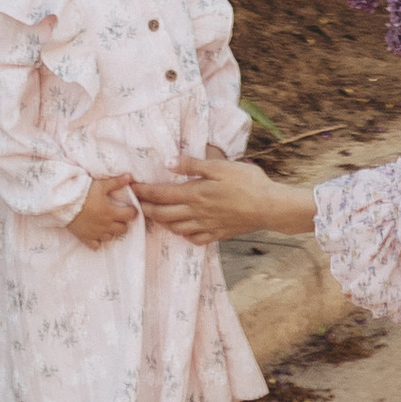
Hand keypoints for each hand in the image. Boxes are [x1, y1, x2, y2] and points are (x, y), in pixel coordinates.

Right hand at [66, 173, 139, 249]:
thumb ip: (116, 182)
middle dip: (123, 223)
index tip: (131, 209)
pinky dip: (98, 241)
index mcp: (111, 212)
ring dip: (112, 232)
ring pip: (111, 237)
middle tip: (119, 216)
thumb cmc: (84, 193)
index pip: (130, 215)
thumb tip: (130, 177)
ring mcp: (96, 233)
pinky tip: (97, 234)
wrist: (64, 204)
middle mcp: (106, 225)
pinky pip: (96, 245)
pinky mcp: (86, 238)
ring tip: (108, 224)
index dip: (133, 212)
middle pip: (123, 229)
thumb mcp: (101, 185)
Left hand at [132, 158, 318, 243]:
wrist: (269, 206)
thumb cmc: (246, 182)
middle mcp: (196, 213)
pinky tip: (182, 231)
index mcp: (195, 194)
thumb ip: (192, 165)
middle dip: (146, 208)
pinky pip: (194, 239)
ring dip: (161, 222)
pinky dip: (183, 235)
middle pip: (163, 214)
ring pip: (176, 228)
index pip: (161, 194)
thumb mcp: (219, 167)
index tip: (130, 188)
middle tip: (135, 204)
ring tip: (154, 216)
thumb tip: (167, 162)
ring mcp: (207, 226)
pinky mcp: (218, 234)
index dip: (143, 191)